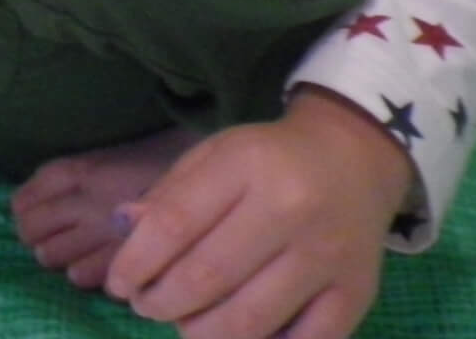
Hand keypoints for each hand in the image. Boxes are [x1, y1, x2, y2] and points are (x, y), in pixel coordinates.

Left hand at [104, 87, 413, 338]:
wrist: (352, 157)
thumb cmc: (267, 159)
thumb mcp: (213, 155)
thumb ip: (169, 195)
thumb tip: (123, 232)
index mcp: (245, 165)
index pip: (174, 224)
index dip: (136, 262)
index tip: (119, 283)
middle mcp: (290, 209)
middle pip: (207, 277)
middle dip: (162, 302)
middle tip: (147, 306)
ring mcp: (328, 255)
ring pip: (249, 320)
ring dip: (200, 334)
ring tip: (184, 325)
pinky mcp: (356, 293)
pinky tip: (235, 336)